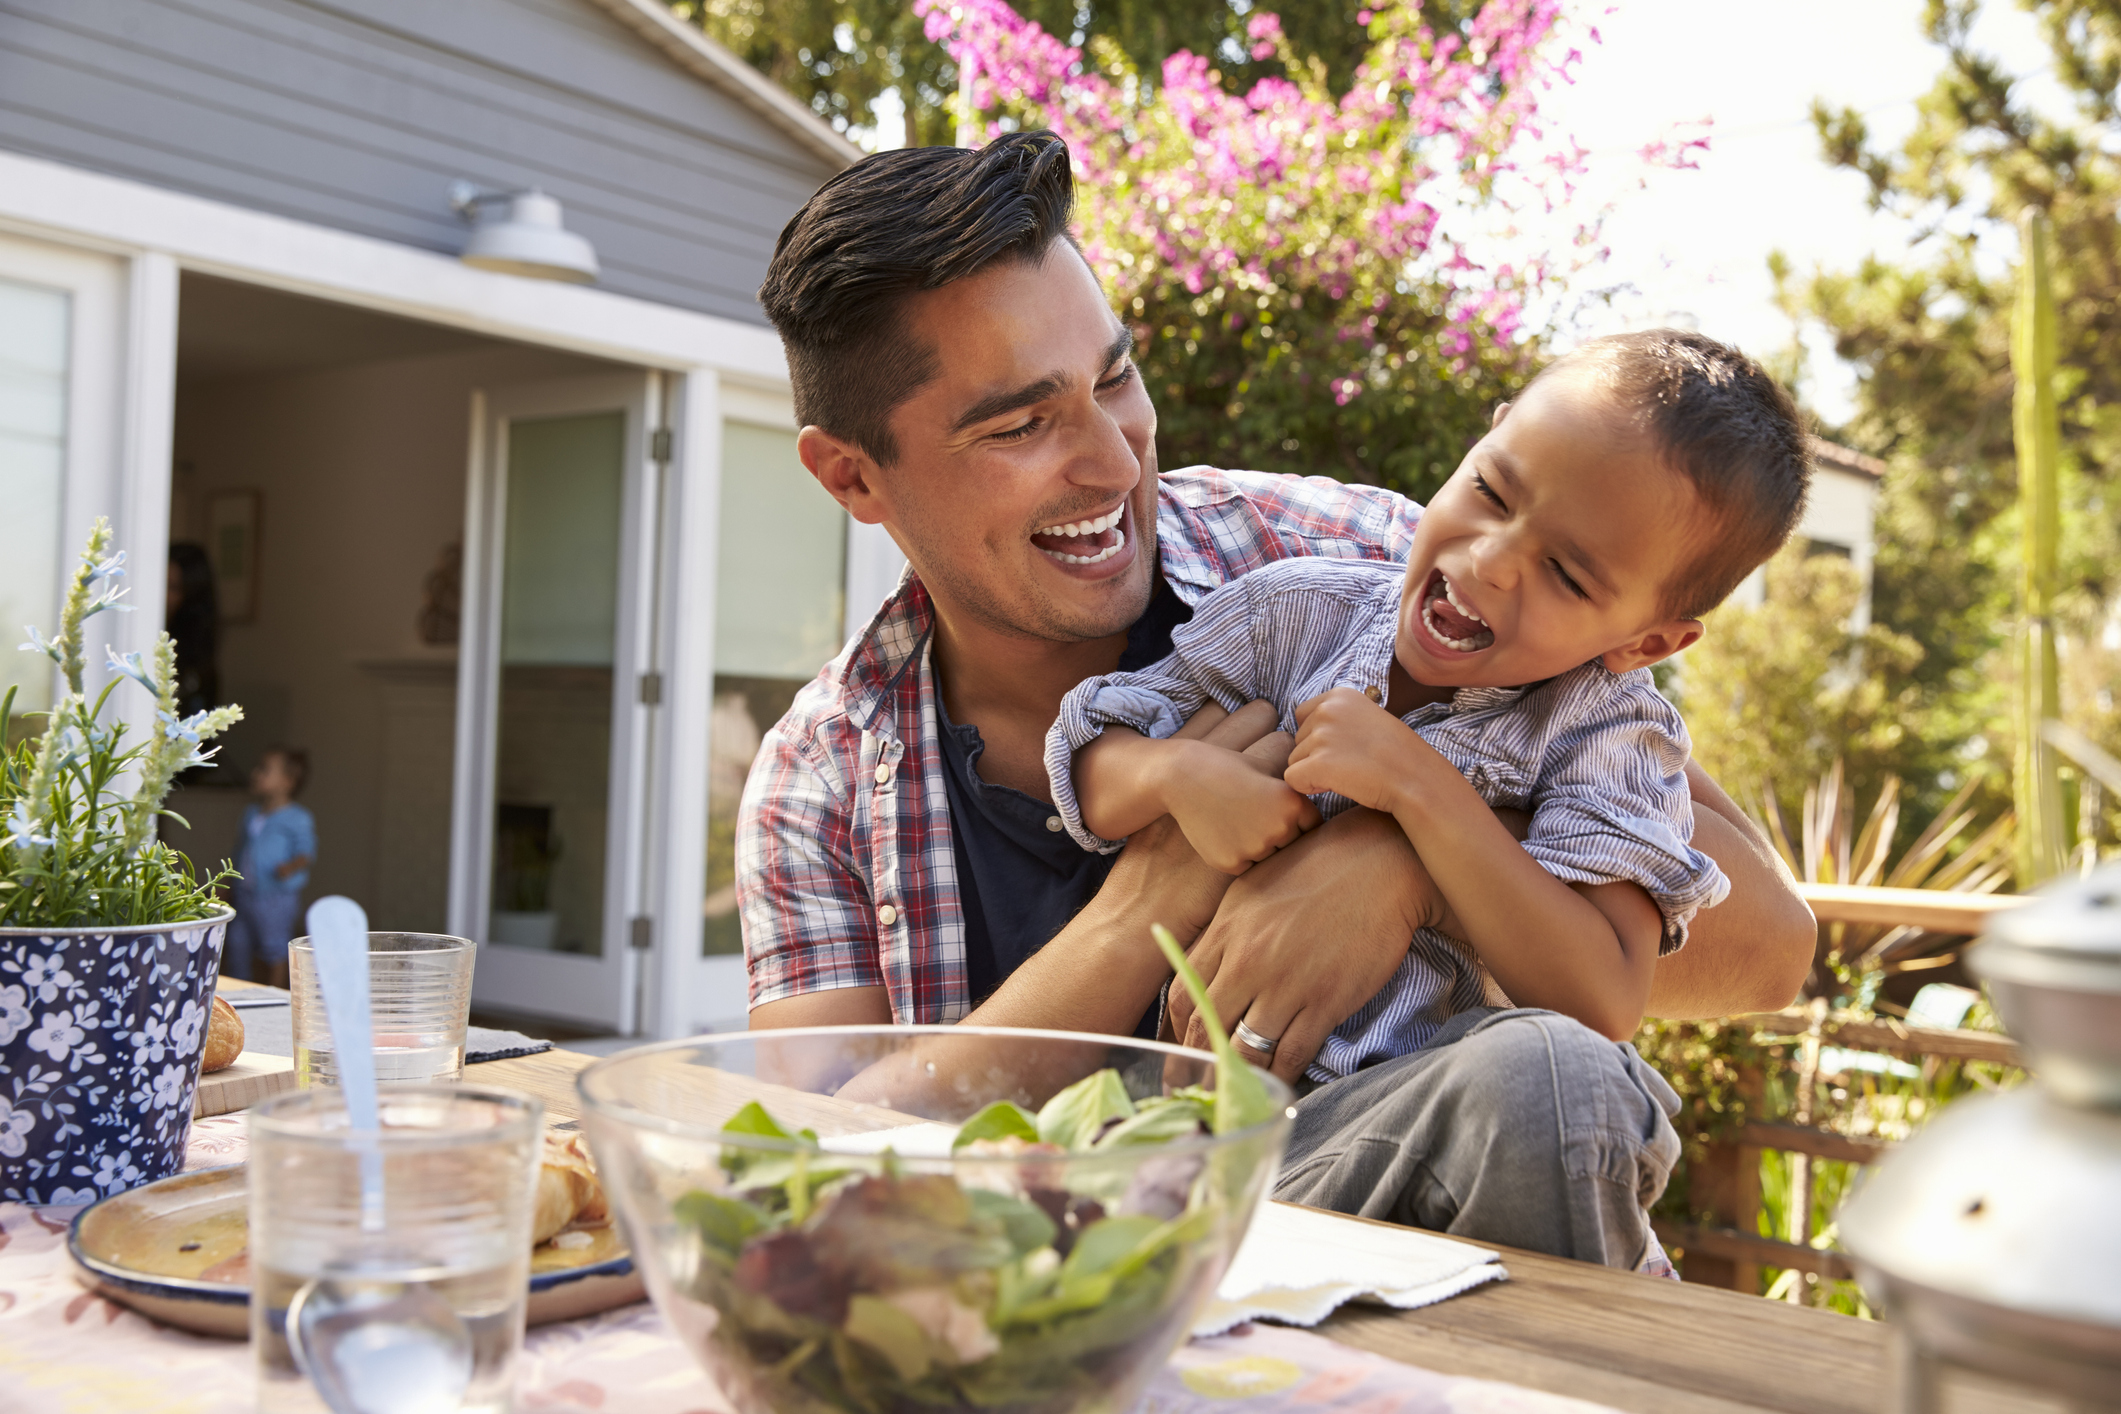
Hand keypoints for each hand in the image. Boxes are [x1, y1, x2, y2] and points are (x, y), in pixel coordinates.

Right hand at [1163, 742, 1319, 874]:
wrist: (1183, 777)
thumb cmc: (1228, 770)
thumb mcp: (1268, 773)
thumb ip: (1293, 798)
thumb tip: (1317, 823)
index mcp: (1292, 803)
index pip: (1313, 827)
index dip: (1298, 821)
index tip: (1279, 812)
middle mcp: (1278, 828)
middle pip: (1292, 845)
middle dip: (1280, 836)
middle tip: (1252, 815)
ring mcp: (1255, 848)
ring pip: (1269, 858)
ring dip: (1259, 847)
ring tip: (1235, 821)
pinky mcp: (1232, 863)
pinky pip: (1246, 867)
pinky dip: (1238, 855)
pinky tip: (1223, 832)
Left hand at [1166, 808, 1441, 1082]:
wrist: (1379, 863)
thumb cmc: (1316, 868)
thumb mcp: (1253, 889)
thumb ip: (1225, 931)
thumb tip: (1207, 970)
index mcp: (1226, 931)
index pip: (1183, 996)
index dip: (1177, 1033)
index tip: (1180, 1052)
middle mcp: (1248, 961)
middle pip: (1207, 1030)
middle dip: (1195, 1068)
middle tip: (1193, 1091)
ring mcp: (1286, 984)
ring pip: (1246, 1050)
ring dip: (1237, 1078)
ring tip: (1233, 1095)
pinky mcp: (1326, 1002)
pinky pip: (1292, 1053)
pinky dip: (1281, 1074)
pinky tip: (1277, 1082)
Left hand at [1284, 688, 1433, 812]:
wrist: (1416, 778)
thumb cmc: (1397, 755)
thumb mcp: (1368, 718)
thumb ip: (1338, 719)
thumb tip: (1306, 731)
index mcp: (1340, 695)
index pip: (1303, 715)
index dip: (1317, 737)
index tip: (1343, 748)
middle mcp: (1327, 709)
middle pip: (1297, 739)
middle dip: (1315, 755)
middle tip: (1350, 763)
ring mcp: (1321, 736)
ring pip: (1294, 759)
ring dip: (1314, 772)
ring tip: (1348, 773)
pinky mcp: (1318, 763)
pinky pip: (1293, 779)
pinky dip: (1308, 787)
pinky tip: (1336, 786)